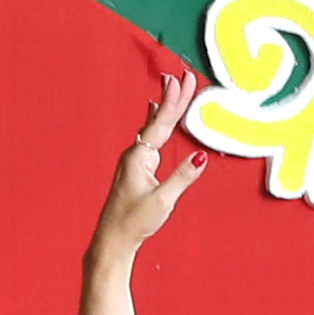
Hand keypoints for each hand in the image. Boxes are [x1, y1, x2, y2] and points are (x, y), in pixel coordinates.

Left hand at [92, 70, 207, 264]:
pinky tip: (154, 114)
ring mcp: (134, 161)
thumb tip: (200, 157)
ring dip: (166, 107)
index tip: (182, 79)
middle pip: (157, 120)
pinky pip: (151, 138)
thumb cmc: (134, 221)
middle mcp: (135, 154)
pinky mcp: (136, 169)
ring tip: (172, 86)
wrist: (113, 239)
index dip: (173, 101)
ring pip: (154, 127)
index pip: (160, 123)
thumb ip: (181, 178)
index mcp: (139, 157)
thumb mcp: (163, 200)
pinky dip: (157, 122)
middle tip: (184, 75)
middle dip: (172, 98)